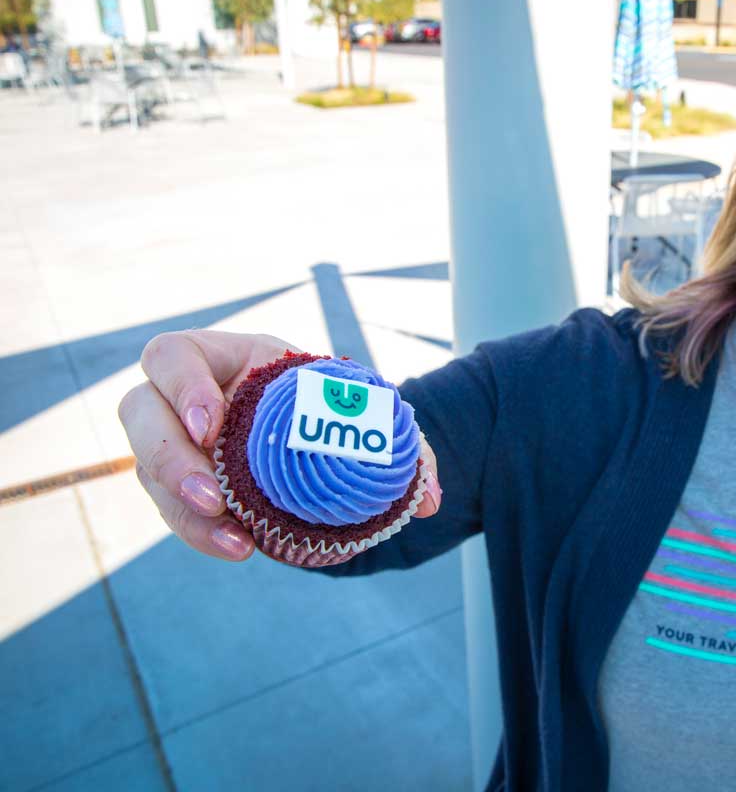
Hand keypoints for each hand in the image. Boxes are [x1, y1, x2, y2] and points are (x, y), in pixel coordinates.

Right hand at [118, 331, 441, 561]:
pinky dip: (201, 533)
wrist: (325, 442)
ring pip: (147, 470)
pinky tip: (239, 547)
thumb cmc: (339, 411)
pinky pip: (174, 511)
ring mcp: (179, 445)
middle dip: (168, 455)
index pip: (173, 355)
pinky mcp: (183, 488)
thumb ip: (403, 446)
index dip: (181, 386)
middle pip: (138, 412)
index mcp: (227, 359)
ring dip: (182, 508)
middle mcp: (188, 399)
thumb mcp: (368, 412)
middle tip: (213, 493)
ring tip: (233, 535)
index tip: (212, 425)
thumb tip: (429, 499)